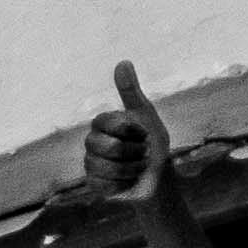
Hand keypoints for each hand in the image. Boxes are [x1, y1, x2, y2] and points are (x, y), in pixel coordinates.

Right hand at [83, 59, 172, 204]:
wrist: (157, 175)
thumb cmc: (151, 142)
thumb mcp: (145, 114)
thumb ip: (130, 91)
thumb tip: (122, 62)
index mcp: (102, 124)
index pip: (104, 122)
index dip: (127, 129)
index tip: (142, 132)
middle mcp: (92, 142)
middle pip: (104, 147)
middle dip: (131, 151)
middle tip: (143, 151)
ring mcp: (91, 164)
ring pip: (106, 168)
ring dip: (131, 169)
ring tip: (138, 167)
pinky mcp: (94, 184)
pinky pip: (105, 185)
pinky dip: (124, 184)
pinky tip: (129, 180)